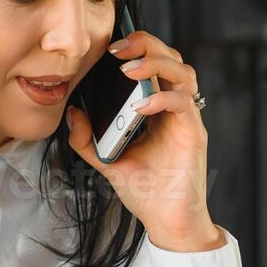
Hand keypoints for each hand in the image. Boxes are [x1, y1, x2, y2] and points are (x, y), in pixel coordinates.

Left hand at [64, 30, 221, 251]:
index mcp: (157, 109)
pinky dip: (161, 98)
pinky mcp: (194, 134)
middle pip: (172, 58)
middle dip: (147, 44)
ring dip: (156, 63)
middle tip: (118, 48)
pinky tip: (140, 107)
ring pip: (183, 72)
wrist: (168, 222)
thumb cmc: (146, 192)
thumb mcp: (107, 161)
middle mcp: (175, 109)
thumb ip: (87, 139)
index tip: (110, 46)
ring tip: (129, 69)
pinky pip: (183, 103)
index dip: (137, 47)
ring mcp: (186, 120)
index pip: (154, 64)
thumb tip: (73, 113)